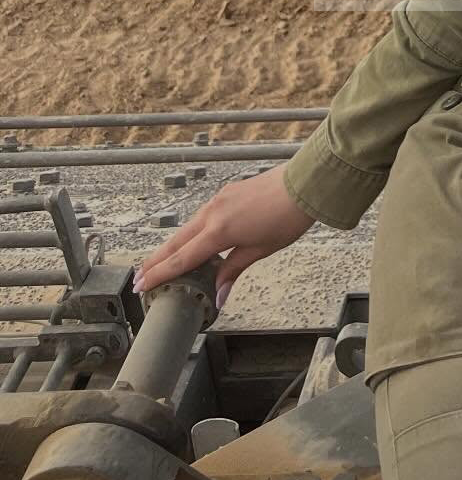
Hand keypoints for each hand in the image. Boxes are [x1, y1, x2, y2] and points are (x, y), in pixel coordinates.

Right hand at [135, 167, 314, 310]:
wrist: (303, 184)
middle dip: (156, 261)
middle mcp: (212, 212)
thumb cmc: (286, 218)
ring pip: (186, 228)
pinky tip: (189, 241)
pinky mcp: (226, 193)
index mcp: (219, 230)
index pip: (182, 259)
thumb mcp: (259, 250)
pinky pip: (200, 216)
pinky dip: (189, 232)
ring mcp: (218, 200)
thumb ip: (232, 270)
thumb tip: (217, 296)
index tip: (141, 286)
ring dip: (171, 246)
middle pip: (176, 242)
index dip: (160, 274)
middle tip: (140, 278)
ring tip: (159, 263)